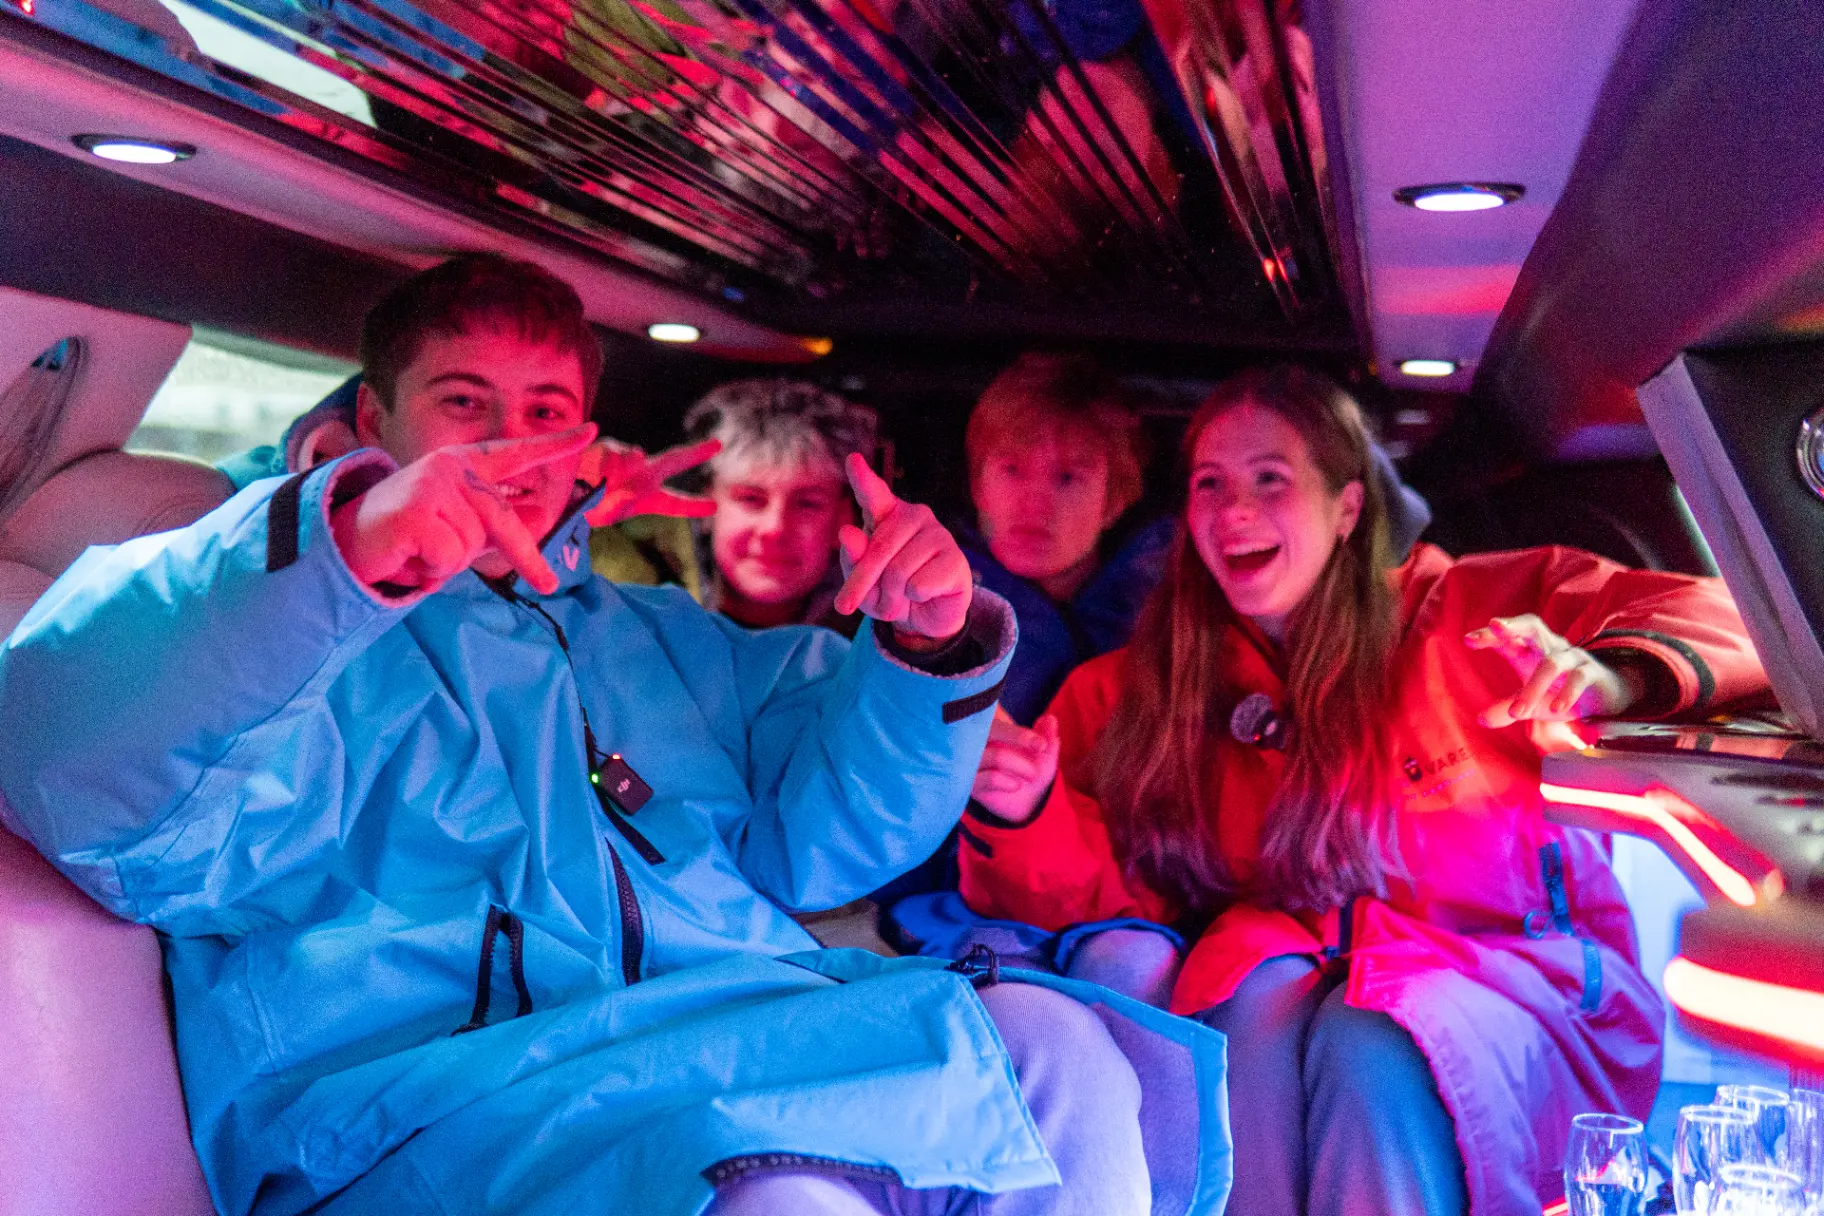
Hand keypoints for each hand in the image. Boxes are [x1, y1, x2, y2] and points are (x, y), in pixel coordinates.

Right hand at [331, 426, 595, 596]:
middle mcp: (449, 467)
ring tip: (420, 552)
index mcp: (463, 465)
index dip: (553, 444)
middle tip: (550, 584)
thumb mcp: (458, 527)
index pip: (515, 453)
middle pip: (501, 521)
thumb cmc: (409, 537)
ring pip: (469, 547)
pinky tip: (406, 556)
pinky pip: (447, 558)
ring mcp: (430, 486)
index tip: (592, 431)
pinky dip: (429, 570)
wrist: (345, 541)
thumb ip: (493, 525)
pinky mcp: (414, 512)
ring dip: (448, 563)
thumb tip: (536, 524)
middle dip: (527, 558)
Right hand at [581, 437, 719, 528]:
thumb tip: (634, 458)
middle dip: (695, 453)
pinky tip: (591, 474)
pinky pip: (611, 454)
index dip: (693, 505)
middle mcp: (642, 476)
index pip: (674, 503)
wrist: (564, 495)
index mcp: (647, 498)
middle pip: (673, 461)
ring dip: (622, 471)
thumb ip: (622, 497)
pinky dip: (602, 466)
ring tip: (603, 485)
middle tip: (718, 444)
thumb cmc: (588, 508)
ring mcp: (626, 459)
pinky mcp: (607, 446)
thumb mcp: (606, 515)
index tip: (714, 507)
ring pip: (634, 458)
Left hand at [834, 452, 972, 643]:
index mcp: (886, 514)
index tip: (852, 459)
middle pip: (879, 548)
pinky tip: (924, 595)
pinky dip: (913, 599)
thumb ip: (852, 558)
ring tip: (898, 598)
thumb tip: (847, 532)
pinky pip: (919, 585)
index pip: (873, 493)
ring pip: (898, 571)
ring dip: (891, 596)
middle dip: (860, 582)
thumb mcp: (861, 580)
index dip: (863, 478)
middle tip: (845, 605)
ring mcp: (938, 534)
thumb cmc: (889, 590)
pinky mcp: (955, 559)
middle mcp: (914, 516)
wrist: (925, 616)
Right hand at [972, 709, 1059, 824]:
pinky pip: (987, 778)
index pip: (998, 722)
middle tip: (1040, 751)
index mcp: (993, 727)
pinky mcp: (970, 782)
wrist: (1027, 800)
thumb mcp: (1045, 753)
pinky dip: (1004, 781)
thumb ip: (1047, 735)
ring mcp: (972, 761)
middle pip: (990, 730)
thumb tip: (1050, 719)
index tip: (1041, 745)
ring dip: (1019, 765)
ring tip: (1033, 774)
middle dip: (1018, 739)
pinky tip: (1016, 785)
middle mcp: (978, 740)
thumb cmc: (1032, 768)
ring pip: (995, 756)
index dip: (1019, 733)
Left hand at [1465, 614, 1641, 726]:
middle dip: (1513, 626)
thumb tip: (1481, 720)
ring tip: (1519, 712)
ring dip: (1533, 688)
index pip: (1509, 638)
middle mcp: (1550, 648)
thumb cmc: (1560, 693)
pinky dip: (1566, 694)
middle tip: (1495, 626)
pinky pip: (1579, 678)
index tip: (1468, 639)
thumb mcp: (1532, 703)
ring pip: (1551, 663)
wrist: (1604, 698)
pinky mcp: (1592, 672)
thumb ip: (1508, 709)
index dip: (1490, 636)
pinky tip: (1556, 709)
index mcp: (1531, 651)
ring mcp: (1572, 658)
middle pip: (1532, 627)